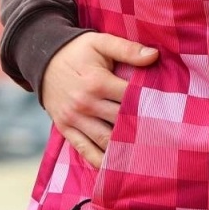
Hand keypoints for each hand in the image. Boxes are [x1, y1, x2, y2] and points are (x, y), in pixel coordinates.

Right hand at [40, 32, 158, 168]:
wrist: (42, 59)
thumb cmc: (77, 50)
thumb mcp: (100, 42)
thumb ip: (127, 49)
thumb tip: (154, 55)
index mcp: (97, 82)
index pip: (131, 98)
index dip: (149, 102)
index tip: (166, 108)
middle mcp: (85, 103)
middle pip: (121, 120)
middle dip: (142, 126)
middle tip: (164, 134)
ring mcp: (74, 118)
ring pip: (105, 139)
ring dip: (125, 147)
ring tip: (147, 153)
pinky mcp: (65, 128)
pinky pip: (85, 150)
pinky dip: (101, 161)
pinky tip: (117, 167)